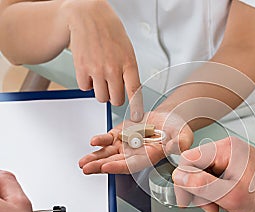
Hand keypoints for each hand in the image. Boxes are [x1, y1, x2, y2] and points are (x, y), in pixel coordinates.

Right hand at [61, 0, 142, 120]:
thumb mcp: (127, 50)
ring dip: (101, 91)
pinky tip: (90, 71)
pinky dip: (87, 83)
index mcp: (128, 63)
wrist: (88, 17)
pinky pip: (85, 88)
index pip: (135, 91)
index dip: (136, 107)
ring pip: (100, 97)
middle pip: (116, 99)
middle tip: (113, 86)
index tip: (136, 116)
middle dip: (115, 96)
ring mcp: (96, 70)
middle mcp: (113, 68)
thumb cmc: (110, 32)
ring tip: (101, 77)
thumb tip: (128, 91)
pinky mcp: (81, 68)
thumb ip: (129, 71)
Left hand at [79, 111, 193, 173]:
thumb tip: (182, 147)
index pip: (132, 165)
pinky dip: (100, 141)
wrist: (169, 119)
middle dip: (100, 166)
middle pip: (115, 162)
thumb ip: (181, 141)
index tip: (107, 167)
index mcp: (148, 157)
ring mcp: (126, 145)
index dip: (119, 167)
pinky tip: (93, 142)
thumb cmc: (177, 129)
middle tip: (87, 168)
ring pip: (108, 154)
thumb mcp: (183, 134)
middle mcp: (135, 154)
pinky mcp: (120, 135)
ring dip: (95, 158)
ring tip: (83, 163)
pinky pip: (108, 140)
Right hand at [172, 137, 254, 211]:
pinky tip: (225, 199)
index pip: (188, 159)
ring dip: (207, 192)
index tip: (188, 198)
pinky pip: (215, 175)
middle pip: (195, 167)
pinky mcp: (235, 164)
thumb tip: (179, 176)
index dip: (185, 181)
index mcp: (225, 149)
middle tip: (209, 206)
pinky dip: (216, 190)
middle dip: (198, 189)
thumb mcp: (230, 194)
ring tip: (220, 205)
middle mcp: (227, 148)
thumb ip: (202, 185)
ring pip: (204, 173)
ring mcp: (231, 156)